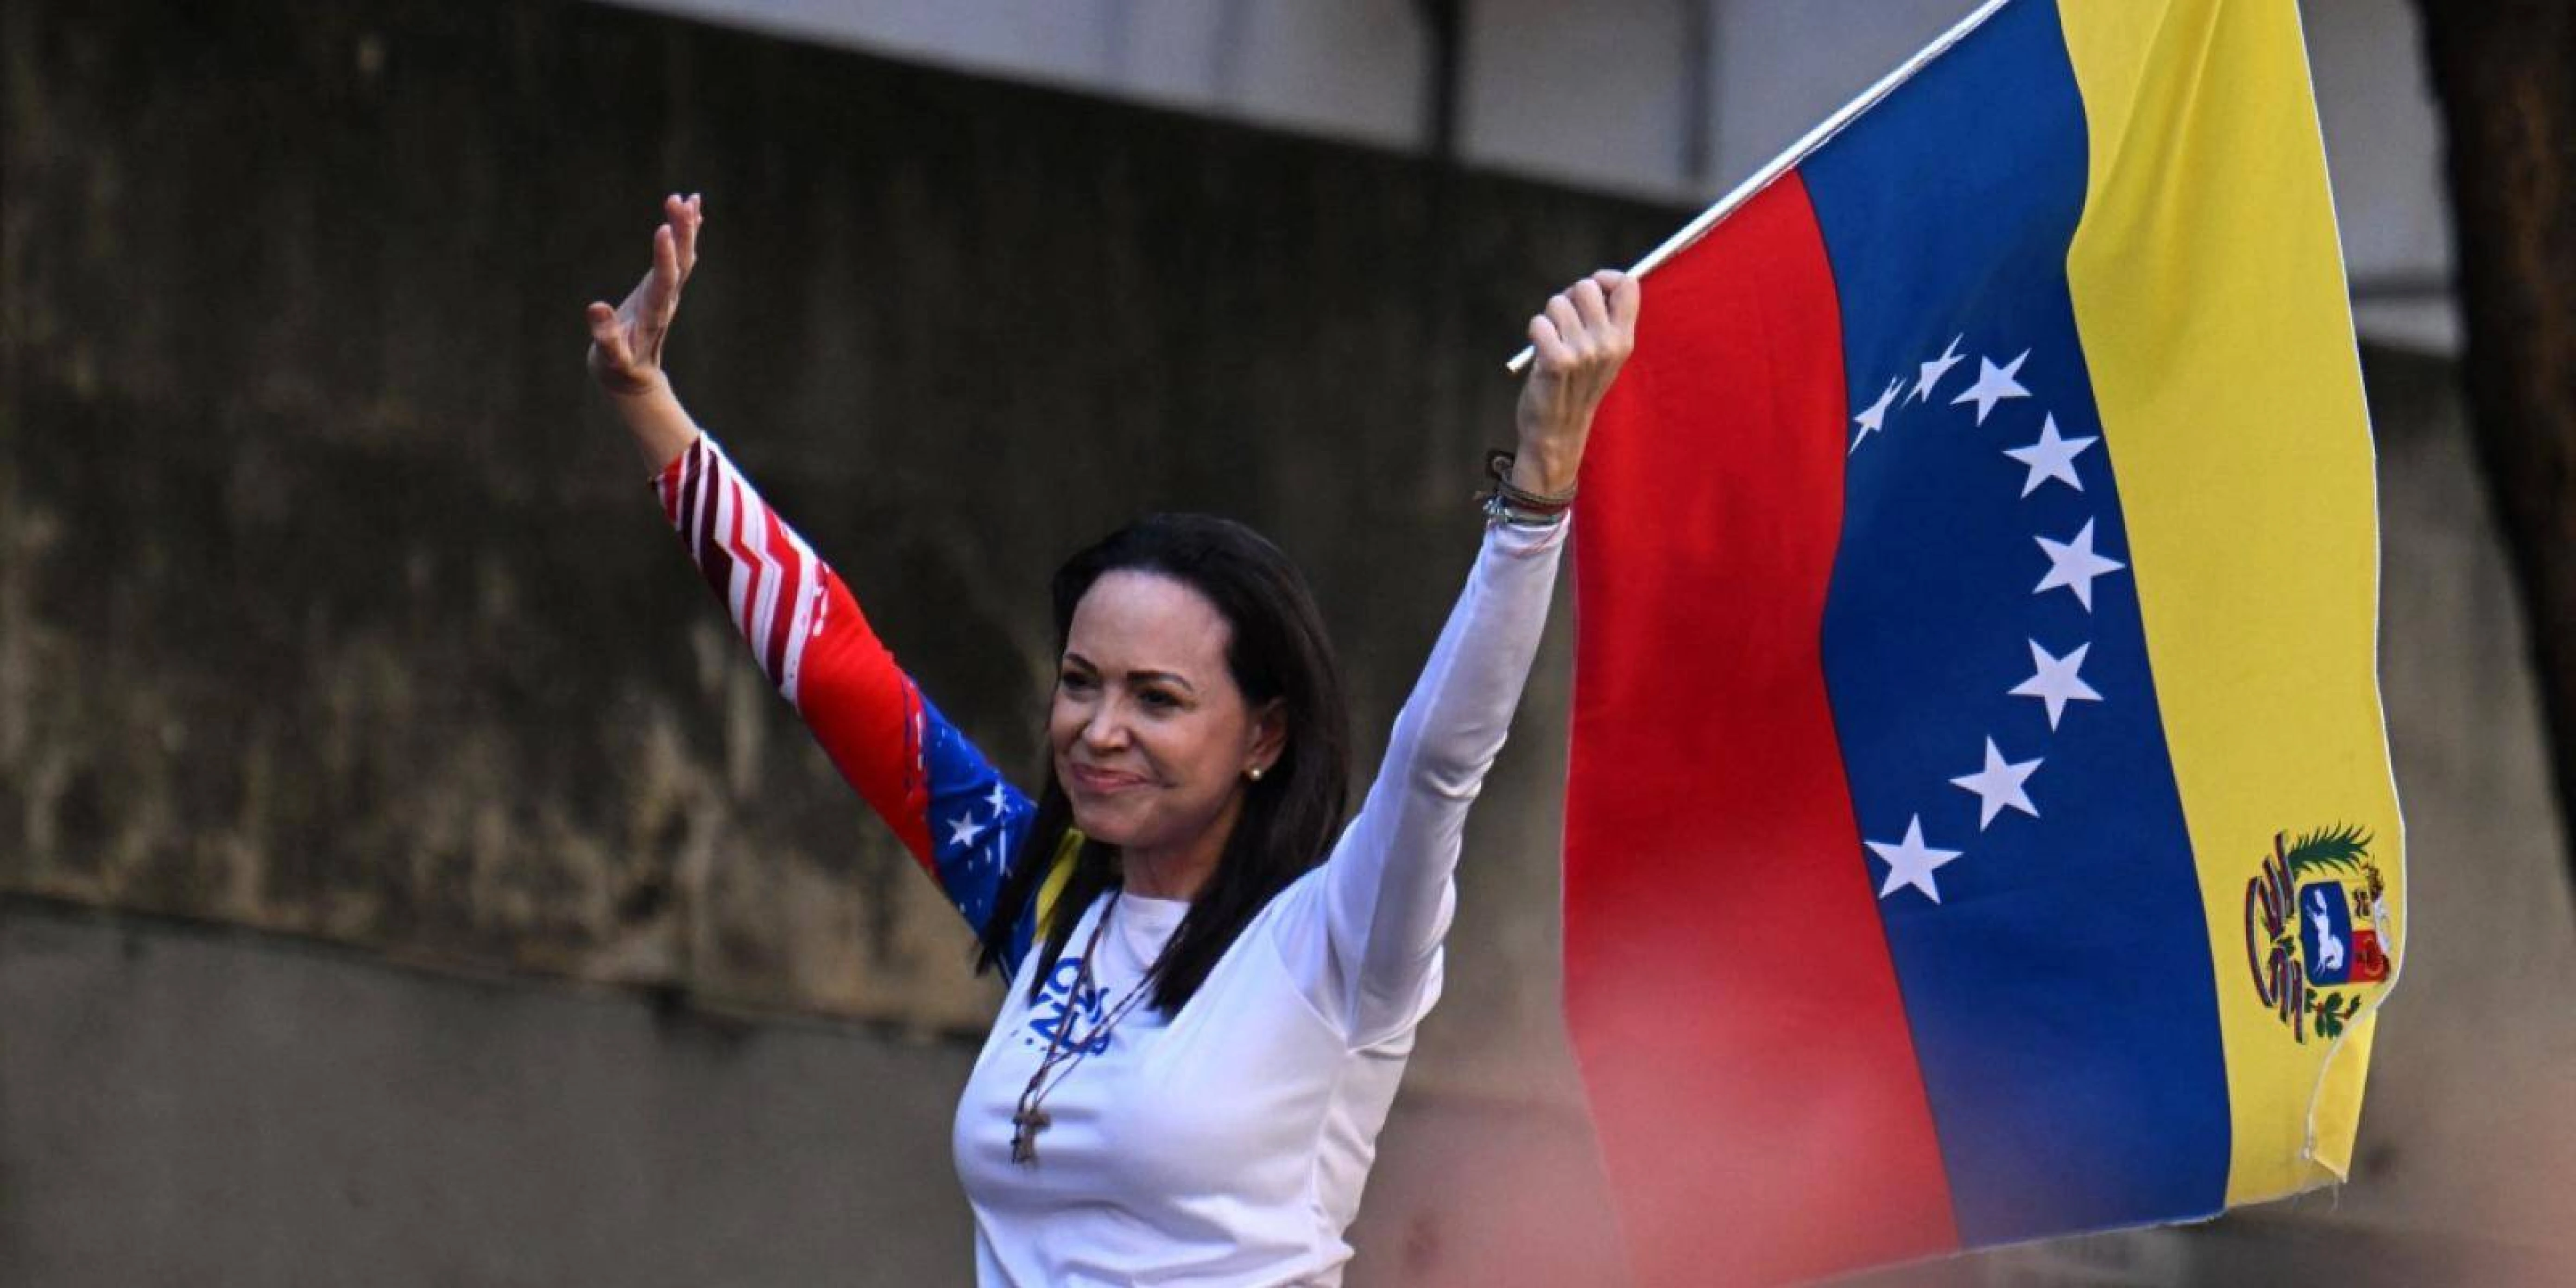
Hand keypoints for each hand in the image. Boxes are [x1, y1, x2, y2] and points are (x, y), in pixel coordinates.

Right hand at [586, 193, 703, 400]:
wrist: (631, 376)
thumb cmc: (617, 366)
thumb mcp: (610, 356)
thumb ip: (606, 337)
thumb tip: (595, 309)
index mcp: (654, 314)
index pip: (665, 281)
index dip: (666, 256)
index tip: (664, 228)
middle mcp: (667, 300)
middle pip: (681, 264)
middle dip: (681, 233)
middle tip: (679, 201)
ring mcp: (669, 293)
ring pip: (685, 257)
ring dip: (687, 228)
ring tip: (689, 198)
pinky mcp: (665, 288)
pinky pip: (681, 256)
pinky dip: (686, 233)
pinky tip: (692, 210)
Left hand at [1513, 270, 1640, 497]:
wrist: (1557, 432)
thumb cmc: (1575, 387)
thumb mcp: (1603, 354)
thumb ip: (1604, 320)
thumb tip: (1593, 281)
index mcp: (1624, 339)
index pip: (1628, 285)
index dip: (1605, 279)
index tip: (1592, 292)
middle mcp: (1609, 344)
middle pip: (1586, 286)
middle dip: (1568, 299)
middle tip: (1562, 325)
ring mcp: (1584, 353)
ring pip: (1557, 303)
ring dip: (1548, 318)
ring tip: (1551, 343)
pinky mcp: (1557, 361)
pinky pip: (1539, 323)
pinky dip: (1534, 332)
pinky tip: (1539, 352)